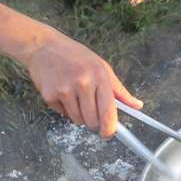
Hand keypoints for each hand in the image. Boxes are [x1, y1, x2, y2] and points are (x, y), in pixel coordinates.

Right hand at [22, 31, 142, 138]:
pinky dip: (64, 109)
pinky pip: (62, 114)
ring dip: (78, 115)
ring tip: (75, 95)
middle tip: (90, 109)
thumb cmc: (76, 56)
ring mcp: (65, 89)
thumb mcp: (102, 67)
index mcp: (100, 76)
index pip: (108, 112)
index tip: (108, 133)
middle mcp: (83, 83)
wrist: (44, 46)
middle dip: (93, 122)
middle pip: (92, 121)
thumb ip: (119, 91)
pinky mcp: (49, 95)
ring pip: (77, 120)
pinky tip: (62, 92)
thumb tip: (137, 106)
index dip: (109, 129)